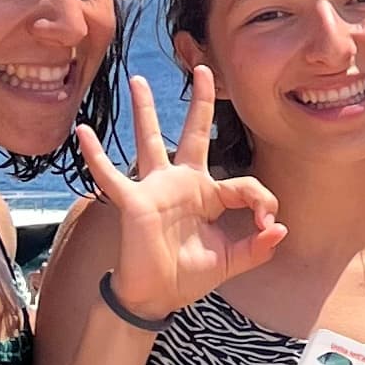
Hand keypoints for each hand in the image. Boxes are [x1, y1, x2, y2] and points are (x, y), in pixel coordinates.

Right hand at [77, 69, 284, 319]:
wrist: (157, 296)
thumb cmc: (189, 275)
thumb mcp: (232, 262)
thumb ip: (257, 247)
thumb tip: (281, 229)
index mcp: (208, 195)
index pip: (243, 184)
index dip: (262, 203)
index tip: (267, 225)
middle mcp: (182, 183)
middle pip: (194, 134)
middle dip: (200, 102)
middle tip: (203, 68)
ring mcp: (156, 189)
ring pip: (150, 141)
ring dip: (145, 111)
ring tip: (138, 80)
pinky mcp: (133, 201)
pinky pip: (109, 175)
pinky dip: (96, 156)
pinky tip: (83, 132)